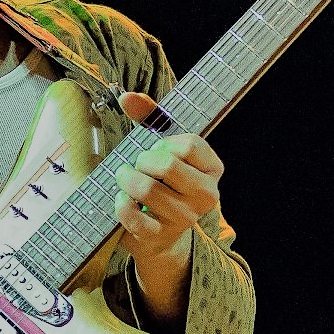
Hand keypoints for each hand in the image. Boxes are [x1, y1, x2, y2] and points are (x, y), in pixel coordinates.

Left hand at [114, 92, 223, 308]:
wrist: (160, 235)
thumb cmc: (162, 182)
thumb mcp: (162, 148)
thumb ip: (149, 117)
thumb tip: (127, 97)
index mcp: (213, 170)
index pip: (190, 145)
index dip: (165, 143)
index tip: (159, 150)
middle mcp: (206, 196)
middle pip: (167, 166)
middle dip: (143, 161)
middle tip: (138, 165)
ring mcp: (185, 219)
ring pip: (147, 190)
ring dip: (127, 180)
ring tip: (126, 180)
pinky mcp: (160, 236)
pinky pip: (132, 216)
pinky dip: (121, 204)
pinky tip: (122, 200)